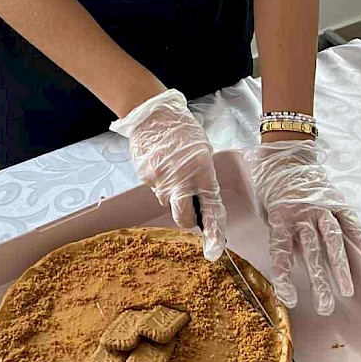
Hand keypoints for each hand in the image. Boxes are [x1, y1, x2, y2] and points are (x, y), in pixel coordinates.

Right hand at [110, 88, 226, 260]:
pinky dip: (161, 182)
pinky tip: (162, 165)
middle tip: (192, 214)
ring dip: (173, 195)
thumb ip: (203, 176)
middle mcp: (180, 179)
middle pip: (184, 217)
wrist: (152, 114)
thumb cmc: (181, 129)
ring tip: (174, 171)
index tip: (215, 247)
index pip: (211, 207)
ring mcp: (160, 181)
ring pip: (169, 202)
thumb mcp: (201, 150)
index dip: (214, 230)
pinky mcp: (145, 178)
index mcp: (201, 169)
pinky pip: (156, 189)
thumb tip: (201, 196)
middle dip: (189, 220)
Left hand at [243, 138, 360, 314]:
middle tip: (325, 306)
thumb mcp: (267, 212)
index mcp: (280, 218)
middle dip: (319, 281)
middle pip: (312, 252)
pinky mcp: (335, 200)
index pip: (282, 252)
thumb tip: (295, 262)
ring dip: (340, 266)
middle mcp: (302, 214)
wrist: (285, 154)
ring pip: (333, 240)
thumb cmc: (271, 188)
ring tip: (348, 289)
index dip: (285, 276)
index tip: (290, 297)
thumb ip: (282, 235)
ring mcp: (321, 207)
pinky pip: (349, 219)